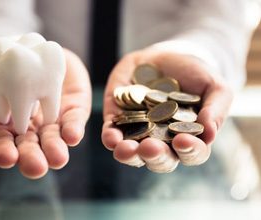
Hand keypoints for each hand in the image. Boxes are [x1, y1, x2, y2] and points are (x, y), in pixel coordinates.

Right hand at [0, 49, 91, 178]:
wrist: (28, 45)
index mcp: (1, 125)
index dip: (1, 151)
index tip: (5, 157)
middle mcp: (26, 128)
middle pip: (28, 148)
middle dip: (32, 159)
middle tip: (35, 167)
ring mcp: (50, 120)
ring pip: (52, 140)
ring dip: (55, 150)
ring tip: (57, 158)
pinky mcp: (70, 109)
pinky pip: (73, 121)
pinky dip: (73, 129)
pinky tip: (72, 135)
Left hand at [102, 49, 232, 172]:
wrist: (166, 56)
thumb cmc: (195, 74)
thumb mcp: (214, 86)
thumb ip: (216, 109)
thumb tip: (209, 134)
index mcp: (189, 138)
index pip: (192, 153)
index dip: (189, 151)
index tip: (183, 141)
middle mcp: (163, 141)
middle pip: (160, 160)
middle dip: (155, 156)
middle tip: (151, 148)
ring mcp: (138, 133)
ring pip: (133, 153)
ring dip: (129, 155)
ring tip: (126, 149)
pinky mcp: (118, 121)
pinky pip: (112, 134)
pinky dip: (110, 138)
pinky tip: (111, 138)